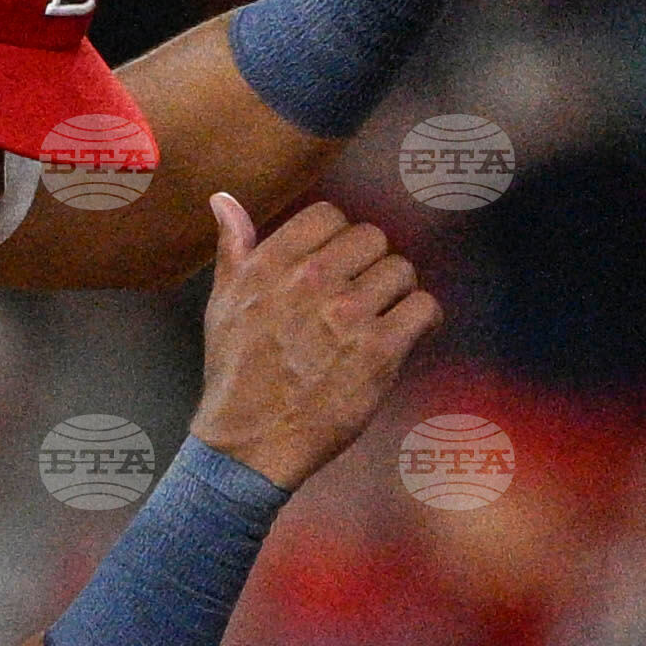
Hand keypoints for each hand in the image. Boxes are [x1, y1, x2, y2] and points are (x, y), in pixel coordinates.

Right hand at [189, 190, 440, 487]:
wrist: (248, 446)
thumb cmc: (235, 376)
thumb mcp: (221, 305)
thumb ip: (233, 248)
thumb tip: (224, 199)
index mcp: (272, 263)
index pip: (329, 215)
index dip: (337, 240)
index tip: (335, 267)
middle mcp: (312, 281)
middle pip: (372, 239)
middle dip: (369, 266)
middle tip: (360, 296)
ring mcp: (348, 314)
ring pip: (401, 271)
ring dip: (396, 294)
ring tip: (380, 319)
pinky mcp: (379, 351)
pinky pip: (424, 308)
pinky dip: (422, 320)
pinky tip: (405, 334)